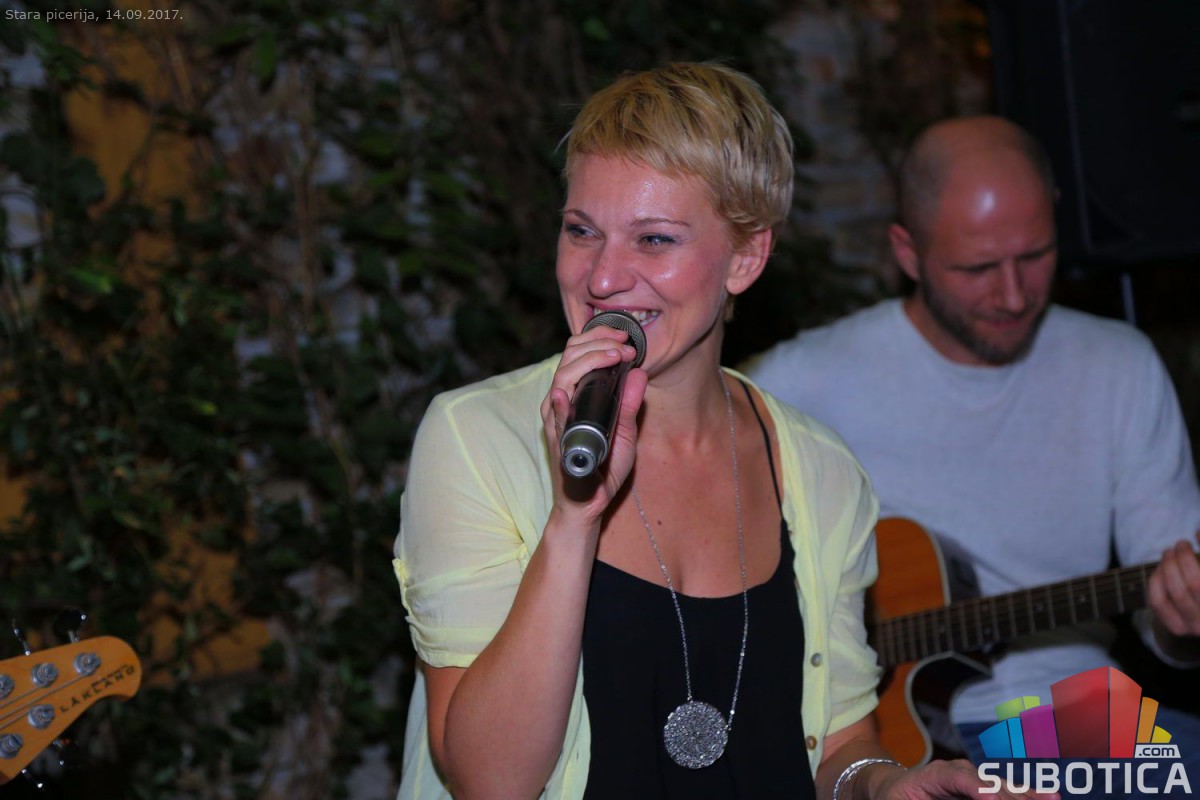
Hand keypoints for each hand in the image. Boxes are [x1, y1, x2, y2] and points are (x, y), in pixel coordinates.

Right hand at [540, 325, 647, 527]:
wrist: (590, 503)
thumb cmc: (603, 468)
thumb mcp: (625, 431)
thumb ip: (631, 403)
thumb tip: (640, 373)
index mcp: (575, 396)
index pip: (577, 353)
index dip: (600, 338)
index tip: (626, 340)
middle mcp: (561, 403)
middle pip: (568, 358)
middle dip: (597, 343)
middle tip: (625, 346)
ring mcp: (557, 421)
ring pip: (562, 378)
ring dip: (588, 362)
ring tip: (613, 356)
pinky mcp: (557, 443)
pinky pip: (555, 420)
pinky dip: (559, 404)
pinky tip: (563, 393)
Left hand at [870, 759, 1057, 799]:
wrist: (893, 789)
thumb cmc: (894, 799)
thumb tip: (975, 794)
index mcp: (933, 774)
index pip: (957, 778)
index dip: (977, 788)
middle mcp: (958, 772)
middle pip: (987, 783)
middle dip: (1009, 798)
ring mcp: (973, 780)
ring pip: (1002, 788)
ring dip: (1025, 797)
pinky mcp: (984, 790)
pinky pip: (1007, 793)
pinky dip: (1027, 797)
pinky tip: (1050, 798)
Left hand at [1148, 533, 1199, 637]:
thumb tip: (1197, 532)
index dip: (1189, 558)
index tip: (1189, 540)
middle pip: (1194, 584)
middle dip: (1182, 558)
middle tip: (1179, 544)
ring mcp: (1196, 627)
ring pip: (1175, 593)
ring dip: (1167, 567)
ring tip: (1169, 553)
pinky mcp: (1177, 629)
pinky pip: (1158, 602)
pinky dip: (1156, 581)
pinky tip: (1160, 569)